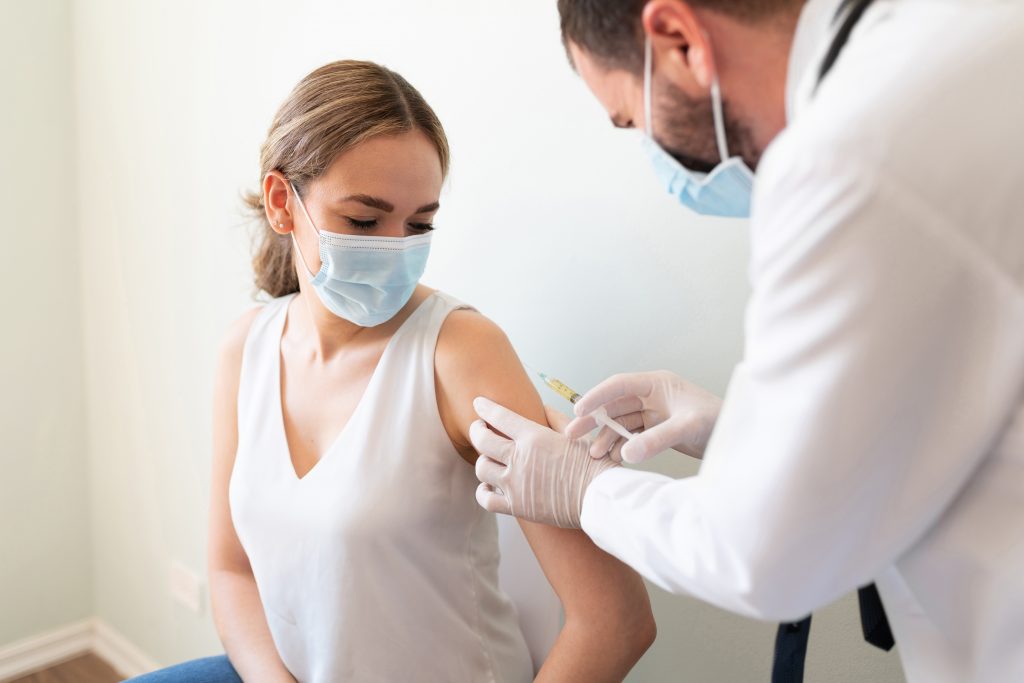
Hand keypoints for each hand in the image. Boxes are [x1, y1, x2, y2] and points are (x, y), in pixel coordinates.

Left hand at [470, 397, 617, 528]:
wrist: (599, 497)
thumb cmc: (592, 465)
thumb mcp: (574, 435)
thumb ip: (555, 418)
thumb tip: (542, 406)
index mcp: (534, 437)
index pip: (499, 416)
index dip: (485, 408)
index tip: (478, 404)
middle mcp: (520, 458)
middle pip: (482, 440)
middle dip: (477, 431)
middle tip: (479, 429)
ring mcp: (515, 484)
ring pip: (481, 467)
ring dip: (483, 460)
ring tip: (489, 458)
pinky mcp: (516, 506)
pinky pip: (485, 498)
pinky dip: (483, 490)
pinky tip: (489, 485)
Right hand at [565, 370, 721, 463]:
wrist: (739, 438)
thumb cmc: (719, 422)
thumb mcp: (687, 427)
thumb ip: (656, 440)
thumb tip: (625, 454)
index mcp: (657, 383)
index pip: (619, 385)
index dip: (597, 397)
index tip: (578, 411)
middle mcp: (652, 396)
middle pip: (614, 405)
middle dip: (594, 420)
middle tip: (572, 435)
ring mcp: (654, 413)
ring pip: (621, 423)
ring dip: (606, 438)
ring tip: (593, 456)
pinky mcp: (657, 430)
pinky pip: (632, 436)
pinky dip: (620, 447)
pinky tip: (612, 459)